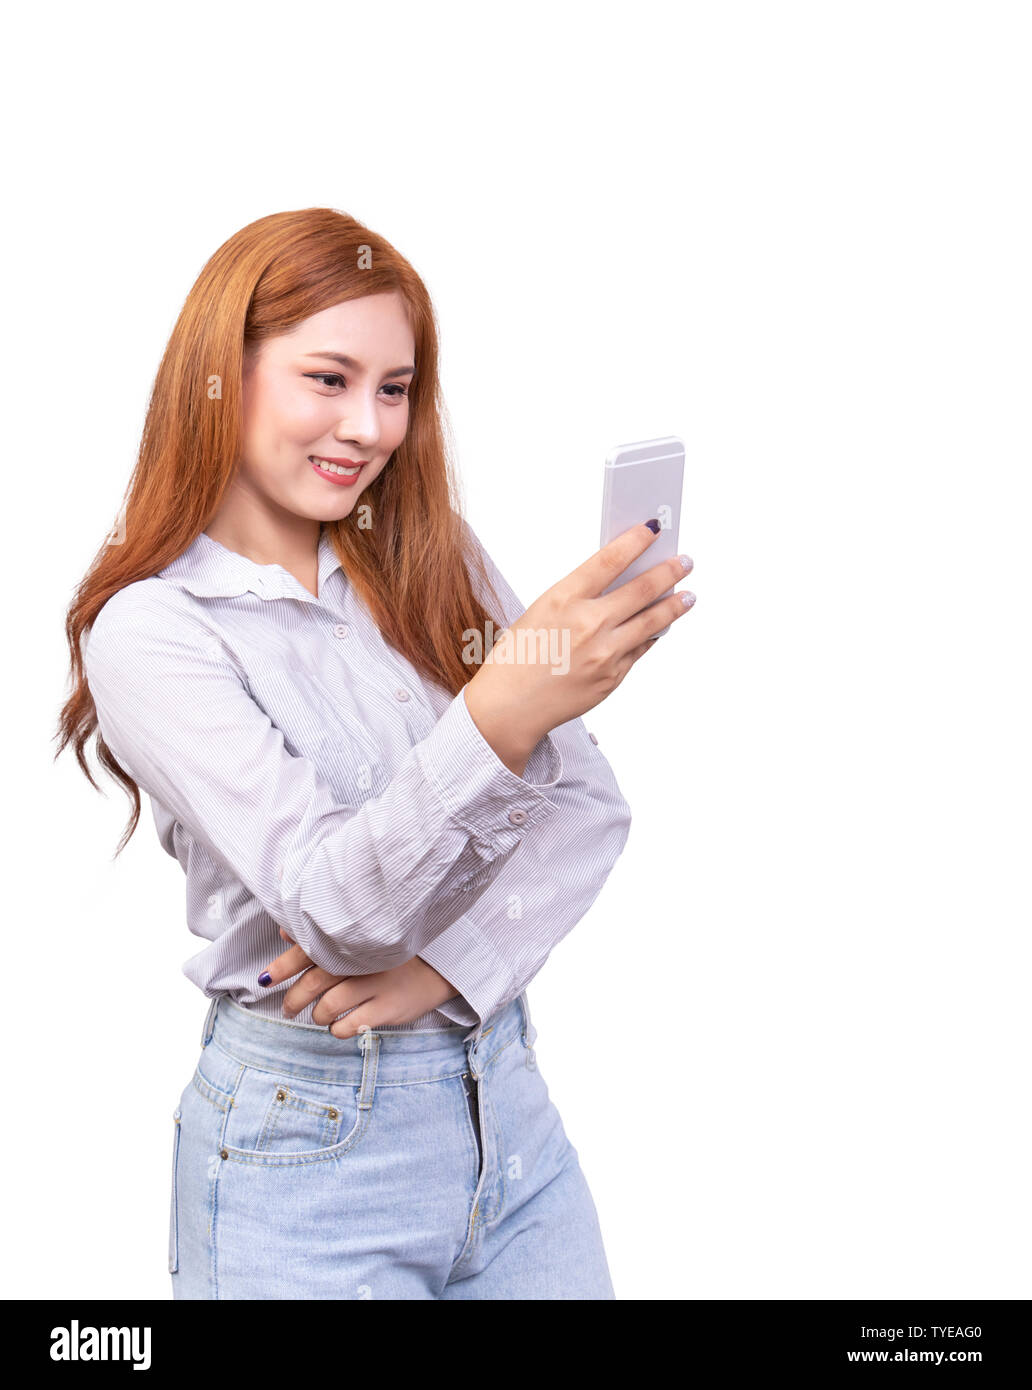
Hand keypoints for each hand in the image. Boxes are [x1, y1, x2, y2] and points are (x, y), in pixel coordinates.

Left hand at [259, 927, 460, 1038]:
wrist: (439, 968)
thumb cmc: (391, 954)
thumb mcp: (362, 939)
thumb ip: (323, 935)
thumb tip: (284, 931)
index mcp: (353, 941)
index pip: (309, 951)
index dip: (282, 966)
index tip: (264, 979)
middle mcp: (362, 960)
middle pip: (313, 983)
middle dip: (294, 1000)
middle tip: (289, 1007)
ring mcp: (375, 985)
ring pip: (328, 1008)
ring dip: (317, 1016)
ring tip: (320, 1015)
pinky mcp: (388, 1008)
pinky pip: (348, 1026)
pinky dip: (336, 1029)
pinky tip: (340, 1025)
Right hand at [464, 520, 694, 767]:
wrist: (509, 707)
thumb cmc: (518, 658)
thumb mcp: (542, 612)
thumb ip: (580, 596)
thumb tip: (618, 581)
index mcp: (564, 599)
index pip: (610, 560)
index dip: (636, 540)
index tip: (653, 529)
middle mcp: (588, 624)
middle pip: (642, 589)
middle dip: (669, 572)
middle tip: (685, 561)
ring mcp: (605, 653)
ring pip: (652, 621)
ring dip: (674, 605)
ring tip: (688, 595)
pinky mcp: (613, 677)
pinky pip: (639, 650)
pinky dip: (650, 635)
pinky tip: (659, 628)